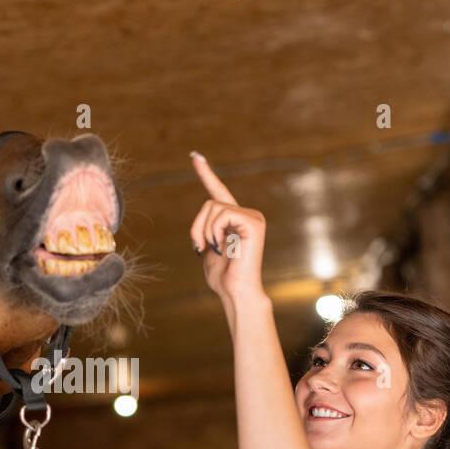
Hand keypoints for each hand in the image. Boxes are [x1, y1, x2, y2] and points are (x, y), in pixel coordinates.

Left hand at [189, 151, 266, 301]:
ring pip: (213, 207)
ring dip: (204, 231)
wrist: (235, 291)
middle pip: (210, 203)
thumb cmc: (222, 277)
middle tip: (200, 248)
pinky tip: (221, 246)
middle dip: (197, 226)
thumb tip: (202, 224)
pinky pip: (223, 214)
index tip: (195, 156)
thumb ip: (206, 231)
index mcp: (235, 221)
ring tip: (213, 249)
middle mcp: (247, 215)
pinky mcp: (254, 222)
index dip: (206, 174)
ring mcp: (252, 217)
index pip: (218, 192)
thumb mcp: (208, 249)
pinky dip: (214, 230)